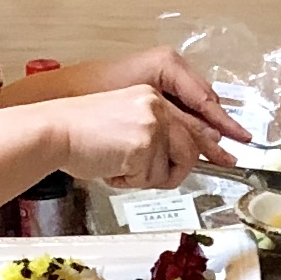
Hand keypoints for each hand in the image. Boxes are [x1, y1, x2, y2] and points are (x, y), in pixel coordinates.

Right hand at [52, 72, 237, 189]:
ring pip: (170, 168)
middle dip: (174, 173)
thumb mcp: (123, 124)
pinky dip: (128, 182)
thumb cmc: (78, 134)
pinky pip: (149, 178)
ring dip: (146, 178)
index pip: (190, 124)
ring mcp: (152, 124)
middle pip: (191, 150)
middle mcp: (157, 105)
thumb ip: (153, 136)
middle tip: (149, 179)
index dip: (209, 144)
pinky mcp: (144, 144)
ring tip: (118, 168)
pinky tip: (108, 168)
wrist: (53, 132)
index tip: (227, 155)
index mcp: (152, 96)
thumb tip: (179, 161)